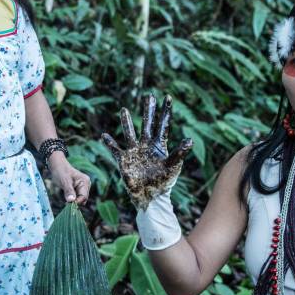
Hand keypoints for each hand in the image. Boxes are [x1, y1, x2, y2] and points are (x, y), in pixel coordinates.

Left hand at [48, 154, 90, 204]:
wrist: (57, 166)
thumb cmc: (61, 171)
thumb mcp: (64, 181)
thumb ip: (69, 190)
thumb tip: (71, 200)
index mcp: (85, 182)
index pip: (84, 196)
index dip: (77, 202)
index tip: (68, 204)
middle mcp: (86, 184)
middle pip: (83, 199)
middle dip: (75, 201)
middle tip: (65, 201)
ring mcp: (83, 187)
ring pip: (80, 199)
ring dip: (73, 200)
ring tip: (66, 196)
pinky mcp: (79, 189)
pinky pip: (77, 197)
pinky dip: (73, 199)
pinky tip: (67, 196)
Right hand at [102, 94, 192, 209]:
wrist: (150, 198)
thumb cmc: (164, 183)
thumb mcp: (172, 166)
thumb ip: (179, 153)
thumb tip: (189, 140)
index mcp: (159, 146)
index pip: (163, 124)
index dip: (165, 111)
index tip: (168, 97)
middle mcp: (146, 146)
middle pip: (147, 124)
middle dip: (148, 110)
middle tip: (149, 96)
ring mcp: (135, 152)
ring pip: (130, 133)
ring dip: (127, 122)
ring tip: (124, 110)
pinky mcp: (124, 161)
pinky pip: (115, 150)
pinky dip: (110, 143)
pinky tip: (105, 135)